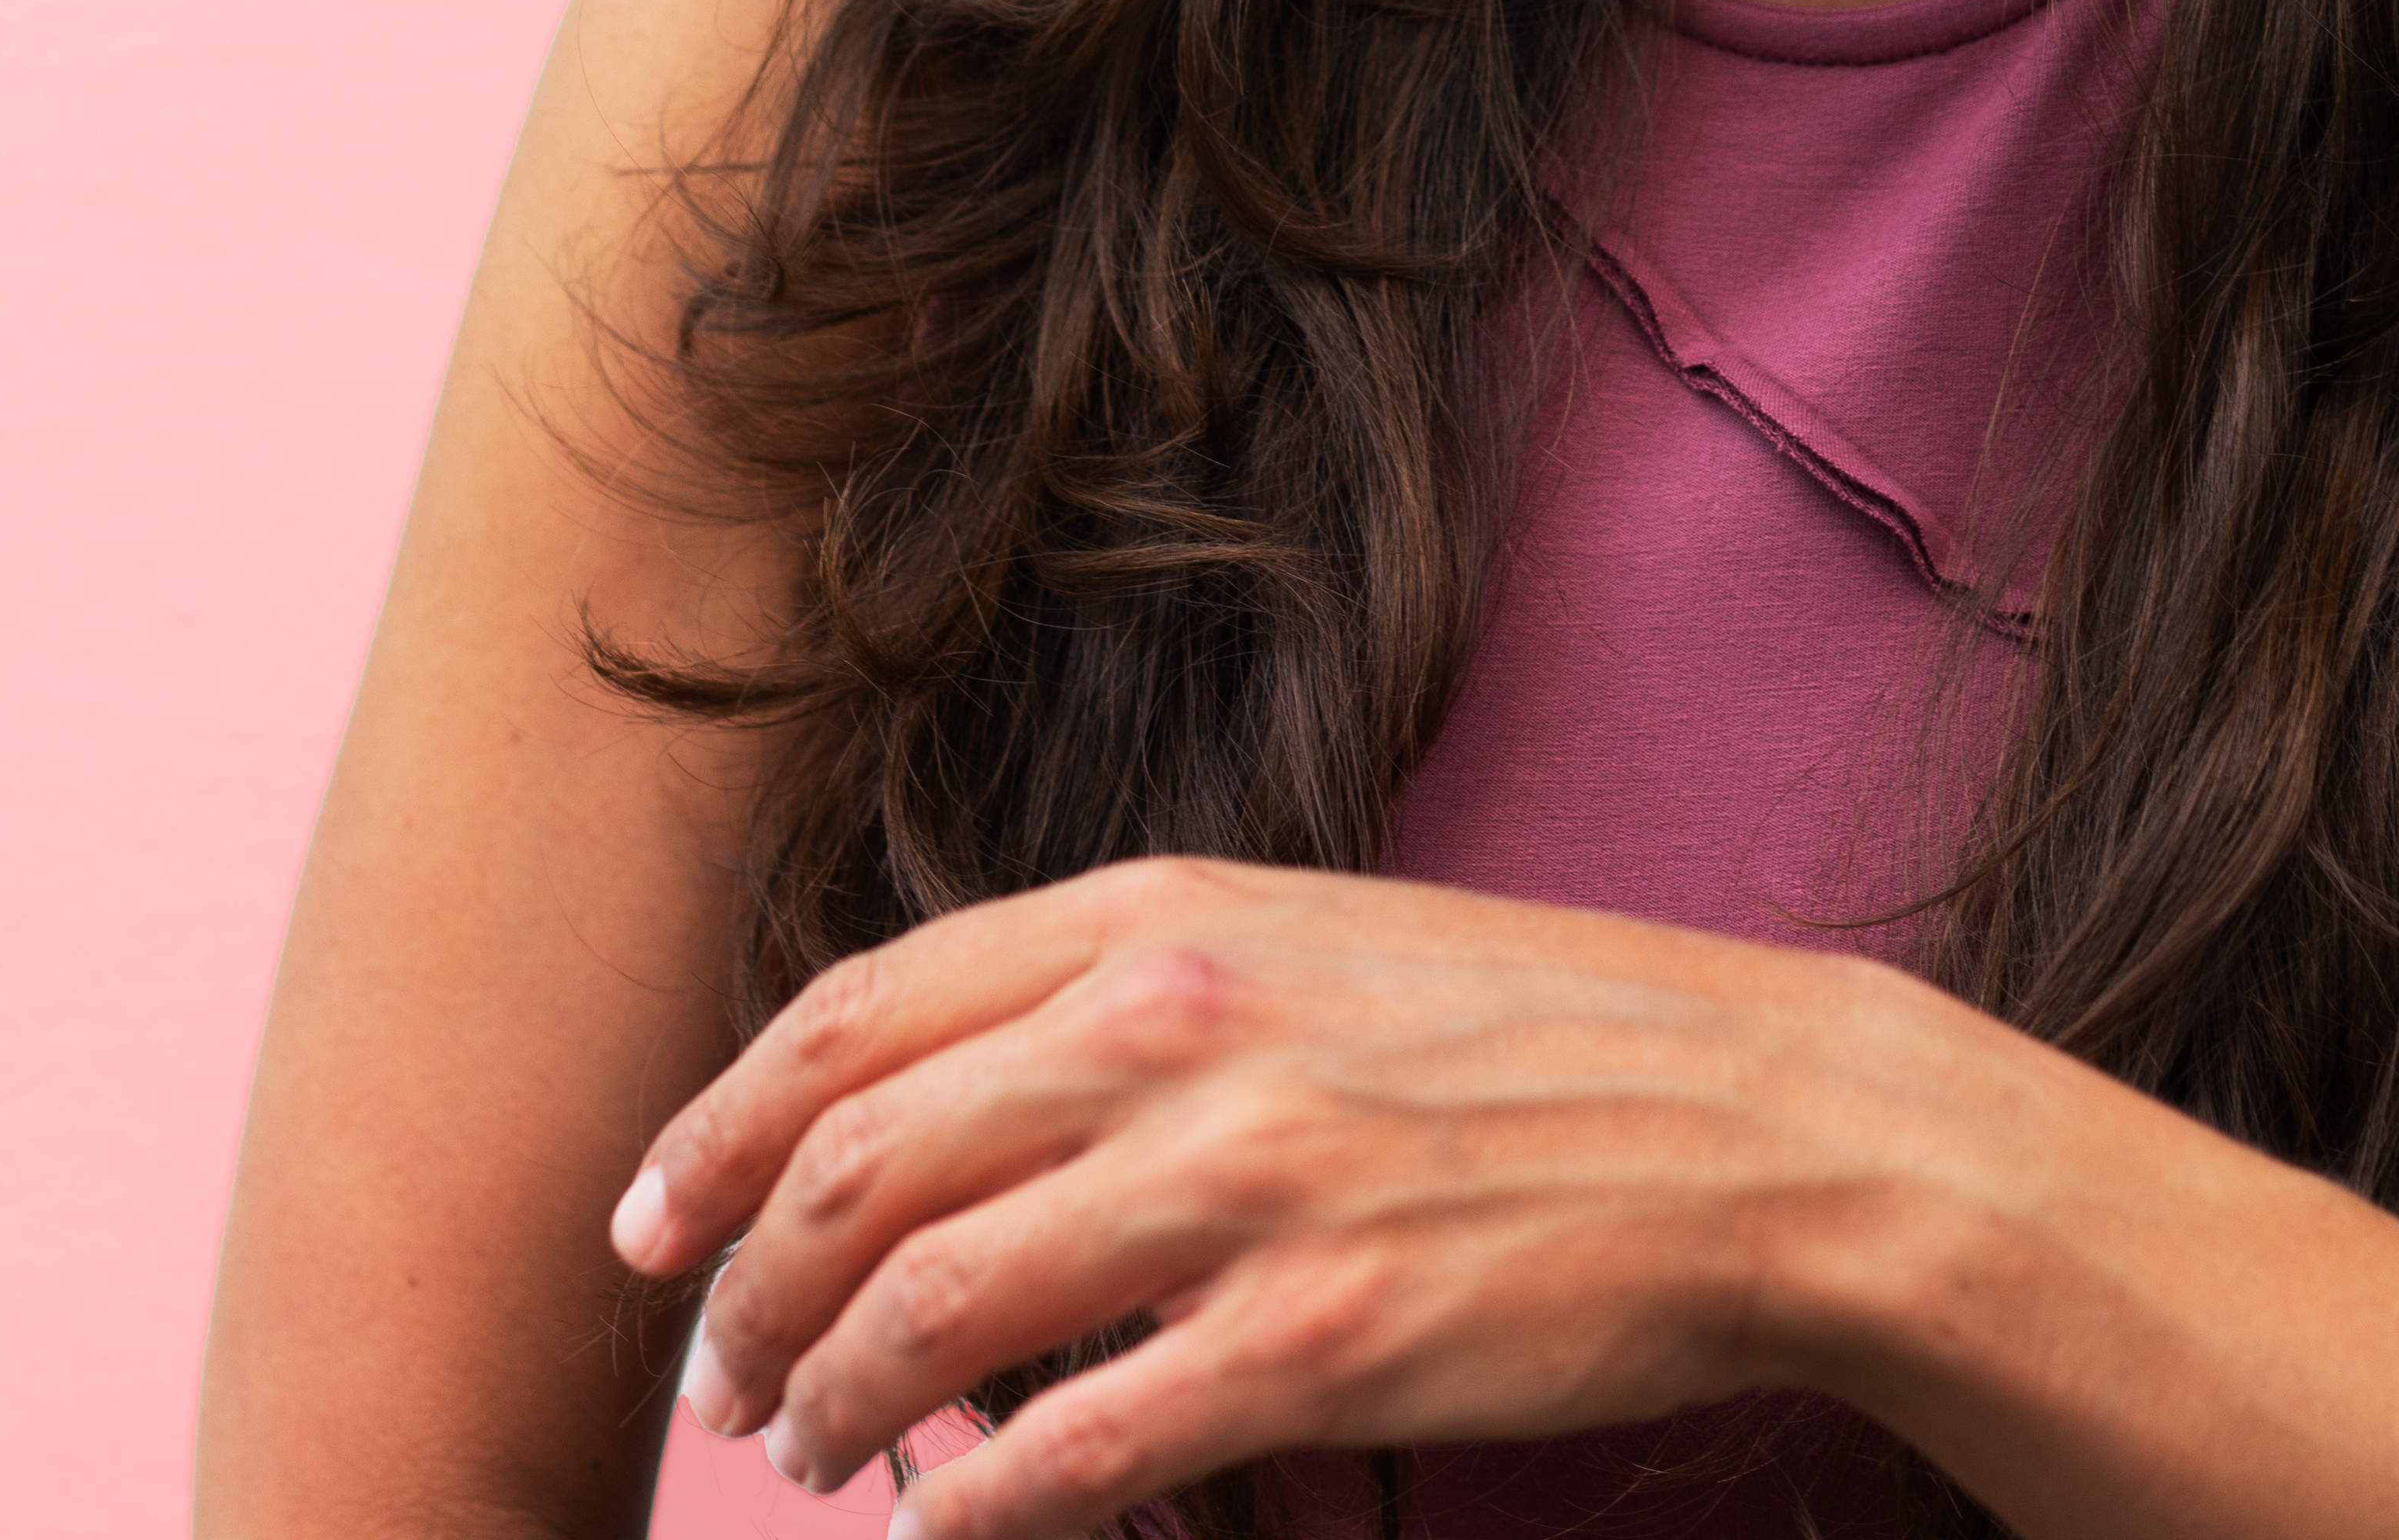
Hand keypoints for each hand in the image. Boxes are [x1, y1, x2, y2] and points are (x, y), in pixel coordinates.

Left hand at [608, 856, 1963, 1538]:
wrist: (1752, 1123)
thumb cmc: (1522, 1037)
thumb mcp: (1295, 941)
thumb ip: (1109, 998)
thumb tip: (932, 1114)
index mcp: (1158, 919)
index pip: (852, 1022)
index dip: (715, 1133)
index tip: (647, 1226)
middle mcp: (1178, 1030)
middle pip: (864, 1171)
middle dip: (749, 1292)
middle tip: (723, 1378)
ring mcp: (1252, 1188)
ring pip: (939, 1309)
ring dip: (833, 1401)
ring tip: (805, 1455)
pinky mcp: (1325, 1338)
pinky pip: (1081, 1445)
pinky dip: (977, 1503)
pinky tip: (941, 1528)